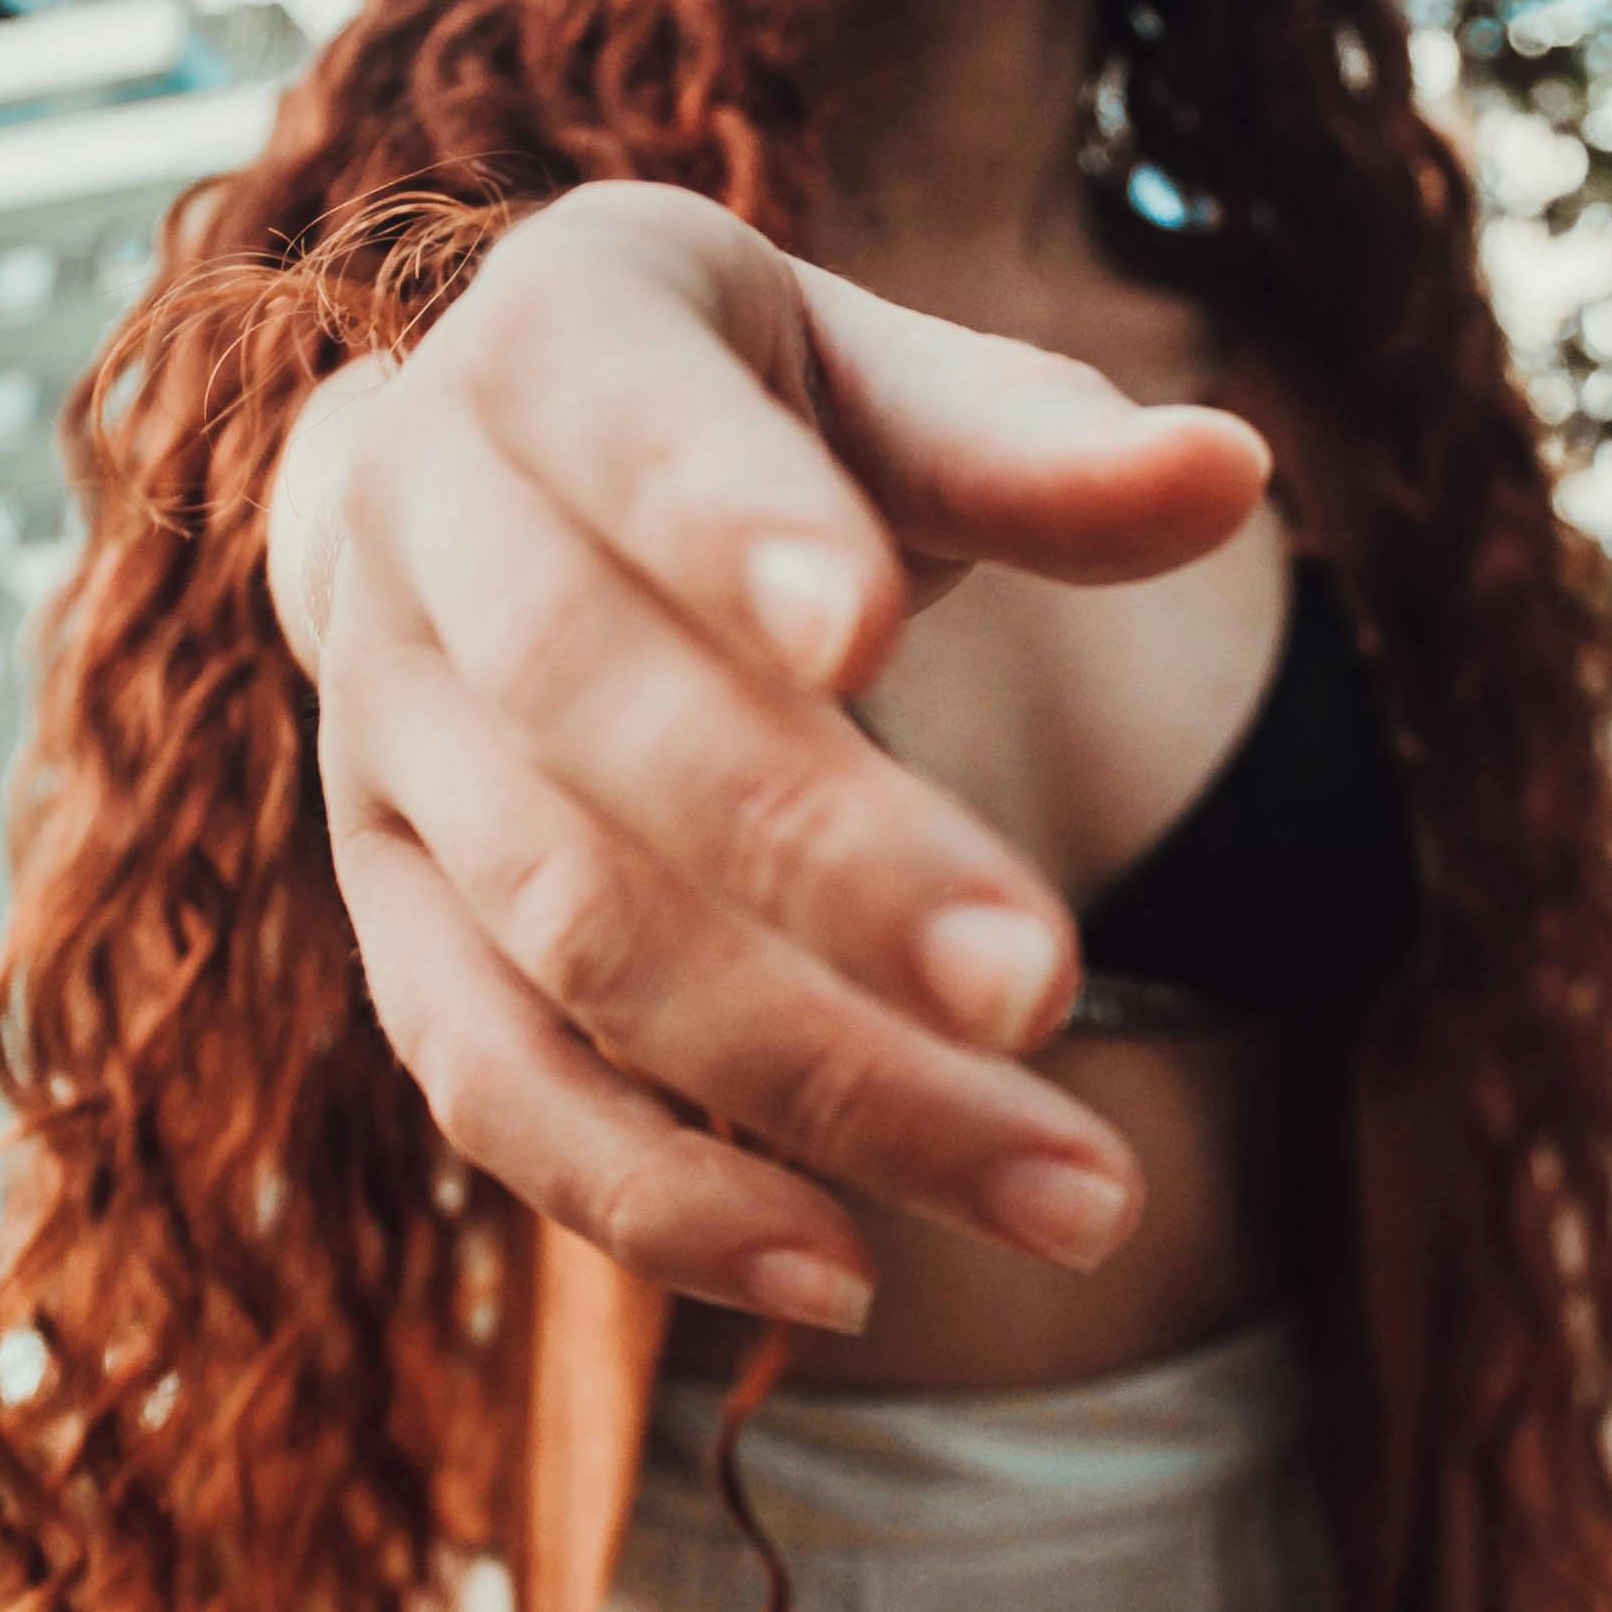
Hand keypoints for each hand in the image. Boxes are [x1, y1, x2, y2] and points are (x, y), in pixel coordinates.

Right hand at [298, 181, 1268, 1333]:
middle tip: (1049, 986)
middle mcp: (419, 530)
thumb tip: (1231, 471)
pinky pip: (485, 1080)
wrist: (509, 482)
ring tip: (1070, 1194)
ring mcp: (380, 738)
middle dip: (827, 862)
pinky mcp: (386, 912)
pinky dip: (651, 1195)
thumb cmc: (759, 418)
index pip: (627, 433)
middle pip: (602, 720)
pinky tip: (845, 1276)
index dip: (730, 527)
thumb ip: (1027, 443)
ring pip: (570, 936)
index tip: (866, 632)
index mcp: (556, 336)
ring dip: (814, 1079)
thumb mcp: (877, 377)